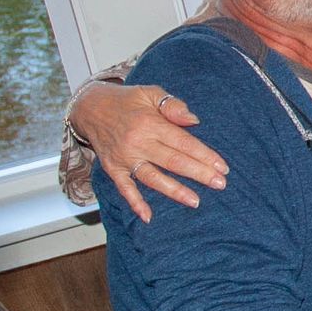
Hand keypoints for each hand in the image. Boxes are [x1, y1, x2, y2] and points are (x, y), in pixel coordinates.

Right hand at [73, 81, 228, 222]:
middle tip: (220, 184)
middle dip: (199, 174)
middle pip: (173, 162)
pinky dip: (135, 203)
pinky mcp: (112, 168)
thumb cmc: (127, 100)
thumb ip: (172, 106)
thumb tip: (194, 120)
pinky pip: (124, 188)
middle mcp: (137, 143)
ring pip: (153, 178)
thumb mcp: (150, 93)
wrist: (88, 107)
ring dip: (175, 191)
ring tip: (196, 201)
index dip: (204, 155)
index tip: (222, 167)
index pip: (183, 143)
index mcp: (150, 123)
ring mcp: (124, 158)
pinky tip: (148, 217)